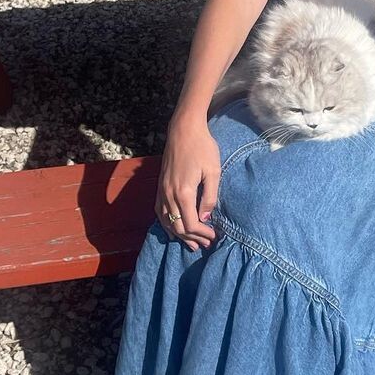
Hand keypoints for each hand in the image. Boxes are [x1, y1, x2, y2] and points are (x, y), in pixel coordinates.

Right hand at [157, 116, 219, 250]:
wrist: (183, 130)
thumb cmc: (202, 148)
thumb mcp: (213, 171)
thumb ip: (210, 197)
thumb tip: (205, 218)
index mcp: (183, 193)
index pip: (191, 224)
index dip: (202, 234)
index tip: (214, 237)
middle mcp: (169, 194)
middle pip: (178, 226)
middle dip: (192, 238)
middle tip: (205, 244)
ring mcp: (162, 190)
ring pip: (167, 221)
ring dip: (179, 235)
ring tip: (191, 244)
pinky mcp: (160, 186)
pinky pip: (159, 211)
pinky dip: (166, 224)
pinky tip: (172, 230)